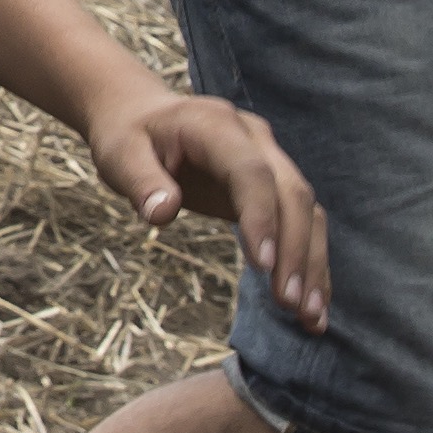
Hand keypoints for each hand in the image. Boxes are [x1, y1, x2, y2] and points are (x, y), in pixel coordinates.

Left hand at [87, 89, 329, 330]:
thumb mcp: (120, 153)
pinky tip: (311, 305)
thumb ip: (141, 181)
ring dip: (313, 264)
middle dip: (295, 250)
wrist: (144, 115)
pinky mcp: (273, 186)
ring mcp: (270, 160)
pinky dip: (310, 263)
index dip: (261, 216)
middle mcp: (255, 139)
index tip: (262, 267)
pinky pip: (303, 222)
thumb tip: (162, 214)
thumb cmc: (130, 136)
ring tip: (311, 317)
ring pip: (307, 211)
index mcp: (216, 125)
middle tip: (289, 303)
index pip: (251, 172)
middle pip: (291, 193)